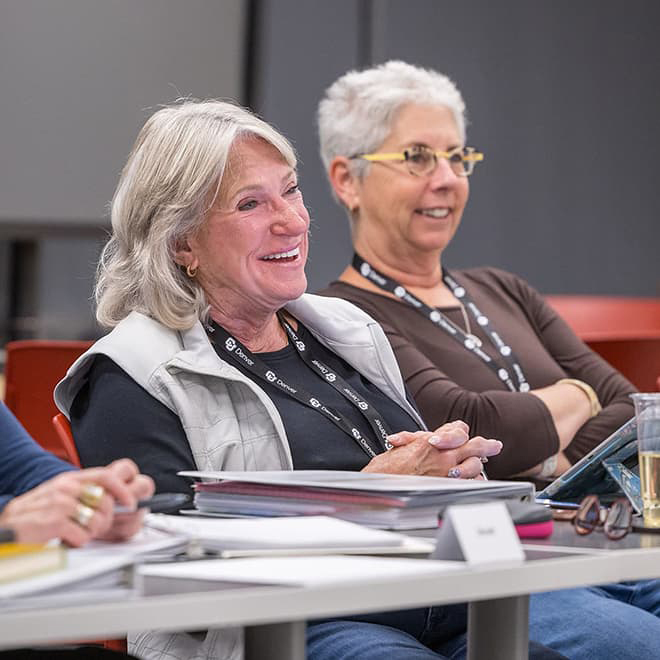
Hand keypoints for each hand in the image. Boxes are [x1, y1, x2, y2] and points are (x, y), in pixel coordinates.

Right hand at [0, 459, 153, 545]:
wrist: (4, 529)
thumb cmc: (32, 516)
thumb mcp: (57, 496)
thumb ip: (82, 494)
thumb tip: (113, 501)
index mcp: (68, 480)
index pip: (105, 476)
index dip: (122, 489)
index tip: (130, 501)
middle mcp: (66, 488)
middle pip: (106, 502)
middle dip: (105, 520)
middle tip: (91, 527)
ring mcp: (61, 504)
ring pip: (98, 520)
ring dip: (90, 533)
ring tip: (74, 533)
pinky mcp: (56, 522)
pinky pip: (84, 535)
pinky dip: (77, 542)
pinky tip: (65, 540)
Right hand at [363, 422, 501, 477]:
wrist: (380, 483)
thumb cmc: (388, 467)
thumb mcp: (404, 442)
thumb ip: (421, 436)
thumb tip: (433, 434)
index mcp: (432, 440)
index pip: (458, 429)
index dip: (461, 432)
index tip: (465, 435)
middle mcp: (443, 455)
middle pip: (474, 446)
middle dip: (486, 445)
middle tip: (495, 445)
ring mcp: (448, 472)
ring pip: (476, 465)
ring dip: (478, 465)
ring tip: (481, 466)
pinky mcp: (449, 487)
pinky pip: (471, 483)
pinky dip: (474, 481)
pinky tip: (474, 481)